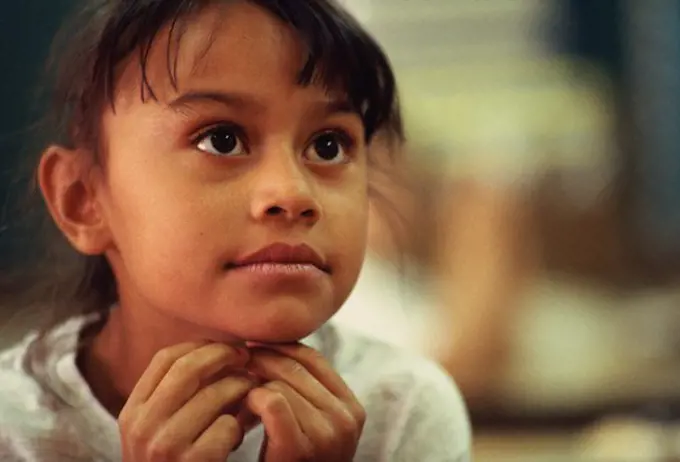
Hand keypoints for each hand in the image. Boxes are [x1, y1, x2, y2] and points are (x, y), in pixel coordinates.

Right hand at [118, 342, 255, 461]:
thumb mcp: (160, 429)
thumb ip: (177, 395)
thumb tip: (220, 348)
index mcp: (132, 412)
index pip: (166, 359)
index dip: (200, 346)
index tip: (224, 345)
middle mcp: (142, 426)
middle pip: (189, 368)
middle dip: (223, 356)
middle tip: (246, 357)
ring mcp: (165, 445)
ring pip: (215, 394)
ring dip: (240, 388)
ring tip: (250, 390)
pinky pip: (227, 426)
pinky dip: (239, 425)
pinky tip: (237, 434)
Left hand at [245, 343, 365, 461]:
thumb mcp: (312, 424)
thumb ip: (305, 390)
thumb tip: (271, 345)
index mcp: (352, 408)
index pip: (314, 359)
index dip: (281, 348)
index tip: (255, 347)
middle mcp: (345, 419)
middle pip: (294, 368)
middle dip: (261, 361)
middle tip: (237, 362)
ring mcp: (326, 434)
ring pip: (280, 384)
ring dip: (252, 385)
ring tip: (237, 392)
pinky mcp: (300, 448)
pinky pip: (271, 401)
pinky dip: (252, 401)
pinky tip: (243, 411)